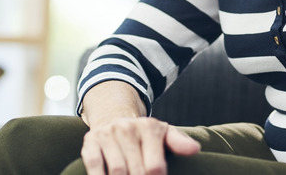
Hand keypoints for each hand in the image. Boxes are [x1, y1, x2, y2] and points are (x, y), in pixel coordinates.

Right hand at [81, 116, 199, 174]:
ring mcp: (108, 135)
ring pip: (117, 171)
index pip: (155, 166)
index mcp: (150, 128)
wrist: (115, 117)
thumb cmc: (145, 134)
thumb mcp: (164, 134)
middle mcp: (127, 129)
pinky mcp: (90, 142)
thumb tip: (195, 150)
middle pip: (136, 171)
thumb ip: (179, 142)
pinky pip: (93, 164)